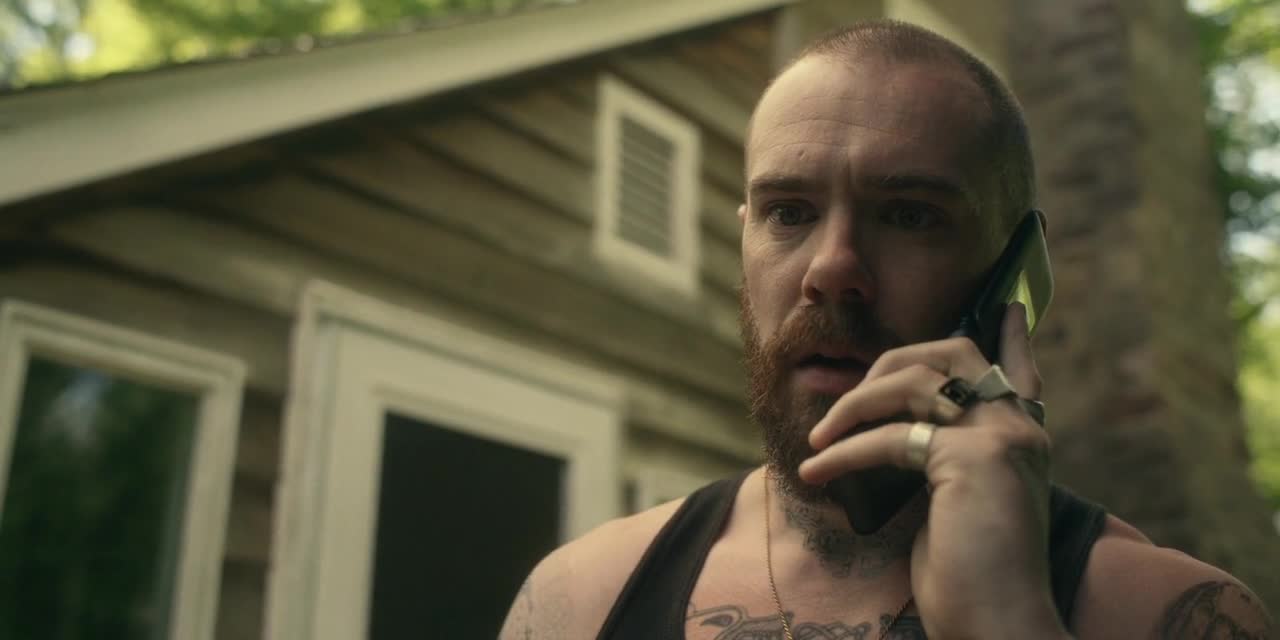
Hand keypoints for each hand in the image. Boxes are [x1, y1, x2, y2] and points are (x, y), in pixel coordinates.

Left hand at [797, 304, 1067, 639]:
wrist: (998, 625)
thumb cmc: (970, 578)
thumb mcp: (958, 506)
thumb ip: (946, 461)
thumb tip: (908, 436)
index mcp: (1024, 440)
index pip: (1020, 372)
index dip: (1010, 337)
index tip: (1009, 304)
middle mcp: (1021, 429)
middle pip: (952, 353)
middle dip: (889, 362)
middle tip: (847, 403)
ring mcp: (1002, 438)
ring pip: (913, 382)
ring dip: (852, 406)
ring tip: (818, 441)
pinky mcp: (976, 459)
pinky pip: (891, 437)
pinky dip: (844, 453)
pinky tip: (816, 474)